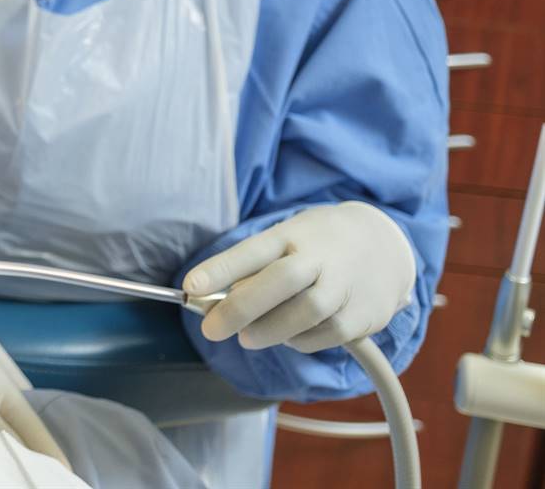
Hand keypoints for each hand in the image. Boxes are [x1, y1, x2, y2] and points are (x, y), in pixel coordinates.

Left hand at [185, 202, 416, 353]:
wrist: (385, 244)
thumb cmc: (317, 244)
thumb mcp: (288, 240)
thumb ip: (256, 268)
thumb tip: (215, 302)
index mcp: (293, 234)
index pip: (252, 249)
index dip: (220, 268)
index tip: (190, 286)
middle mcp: (320, 257)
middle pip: (279, 281)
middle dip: (241, 308)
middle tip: (211, 330)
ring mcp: (344, 286)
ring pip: (305, 312)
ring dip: (269, 330)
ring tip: (247, 338)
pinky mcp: (363, 315)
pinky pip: (325, 335)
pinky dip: (299, 341)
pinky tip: (288, 336)